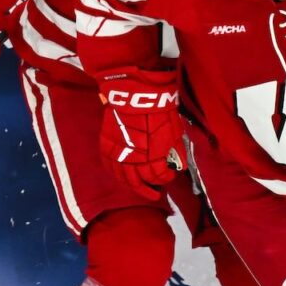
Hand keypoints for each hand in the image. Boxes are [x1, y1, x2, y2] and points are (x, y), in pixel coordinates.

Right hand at [97, 68, 184, 199]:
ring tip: (138, 188)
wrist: (136, 92)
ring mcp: (117, 152)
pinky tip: (121, 175)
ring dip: (131, 185)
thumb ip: (175, 151)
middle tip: (155, 193)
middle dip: (148, 190)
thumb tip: (178, 165)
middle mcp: (134, 159)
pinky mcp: (106, 144)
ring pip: (122, 177)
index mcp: (153, 156)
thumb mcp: (174, 130)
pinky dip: (115, 173)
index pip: (158, 176)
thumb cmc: (159, 109)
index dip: (166, 178)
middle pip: (138, 183)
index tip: (170, 175)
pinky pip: (108, 165)